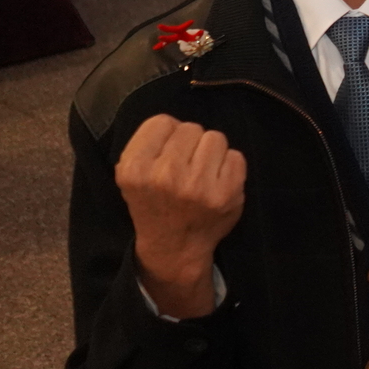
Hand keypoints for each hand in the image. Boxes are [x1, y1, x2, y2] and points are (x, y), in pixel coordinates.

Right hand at [115, 114, 245, 318]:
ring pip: (215, 138)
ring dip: (211, 152)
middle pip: (191, 128)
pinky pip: (236, 156)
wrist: (174, 247)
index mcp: (134, 169)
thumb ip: (149, 144)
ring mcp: (198, 185)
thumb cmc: (154, 204)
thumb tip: (175, 121)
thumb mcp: (133, 175)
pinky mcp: (226, 193)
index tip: (166, 152)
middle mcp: (164, 175)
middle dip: (190, 143)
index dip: (167, 134)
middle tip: (186, 166)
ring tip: (201, 173)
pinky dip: (229, 166)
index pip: (162, 122)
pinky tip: (216, 183)